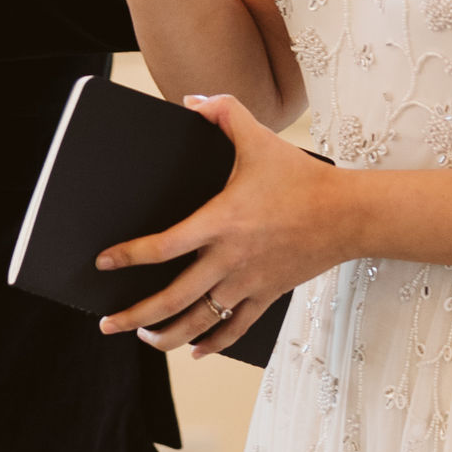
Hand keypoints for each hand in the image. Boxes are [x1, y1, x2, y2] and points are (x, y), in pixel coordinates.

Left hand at [94, 96, 347, 358]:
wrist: (348, 214)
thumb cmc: (301, 176)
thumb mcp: (260, 137)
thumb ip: (224, 112)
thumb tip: (192, 101)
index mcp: (221, 222)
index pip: (165, 246)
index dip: (130, 255)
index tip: (103, 262)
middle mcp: (230, 259)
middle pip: (173, 299)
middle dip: (135, 316)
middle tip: (108, 323)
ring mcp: (248, 282)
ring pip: (200, 322)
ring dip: (167, 336)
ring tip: (144, 337)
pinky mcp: (267, 295)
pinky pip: (235, 328)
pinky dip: (212, 343)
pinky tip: (195, 350)